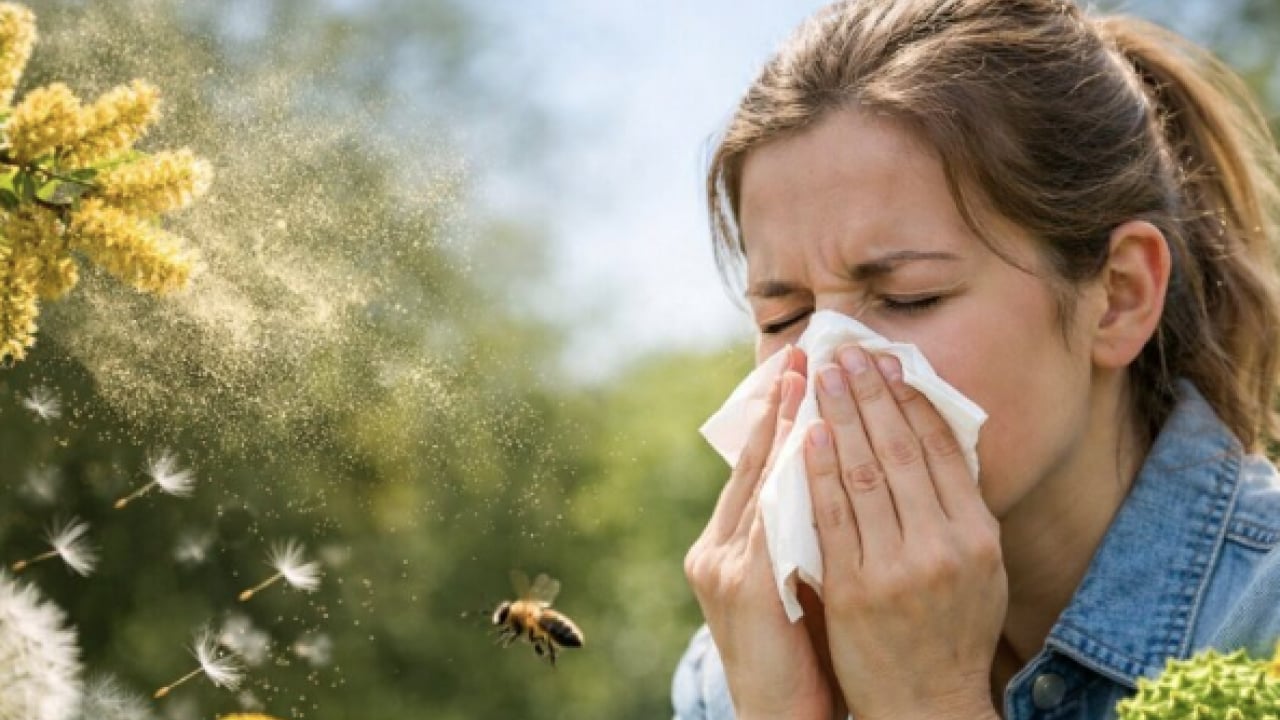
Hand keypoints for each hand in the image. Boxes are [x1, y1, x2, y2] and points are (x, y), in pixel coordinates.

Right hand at [684, 346, 836, 719]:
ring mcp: (724, 567)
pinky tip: (811, 439)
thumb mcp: (796, 584)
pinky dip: (789, 474)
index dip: (776, 416)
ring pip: (758, 480)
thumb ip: (805, 534)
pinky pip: (769, 516)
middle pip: (750, 463)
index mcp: (726, 547)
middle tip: (806, 352)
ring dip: (785, 425)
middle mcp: (716, 549)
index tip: (799, 367)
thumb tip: (839, 476)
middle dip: (778, 404)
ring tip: (808, 377)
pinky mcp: (742, 587)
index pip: (756, 468)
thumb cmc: (800, 655)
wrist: (782, 719)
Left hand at [803, 346, 1006, 719]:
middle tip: (848, 352)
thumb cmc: (951, 629)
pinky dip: (816, 471)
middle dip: (871, 395)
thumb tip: (936, 438)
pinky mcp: (852, 589)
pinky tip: (805, 436)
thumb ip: (959, 508)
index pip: (943, 450)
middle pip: (901, 451)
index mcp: (978, 535)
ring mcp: (896, 568)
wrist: (925, 703)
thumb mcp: (979, 569)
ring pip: (863, 475)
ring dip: (840, 419)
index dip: (914, 400)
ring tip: (823, 378)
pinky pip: (830, 517)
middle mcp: (943, 546)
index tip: (891, 362)